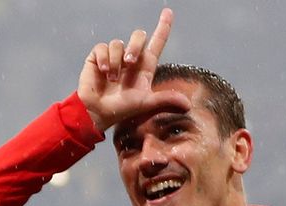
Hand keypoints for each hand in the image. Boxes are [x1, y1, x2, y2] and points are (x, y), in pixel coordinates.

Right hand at [77, 8, 191, 130]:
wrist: (97, 112)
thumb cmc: (121, 109)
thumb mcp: (146, 104)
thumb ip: (165, 100)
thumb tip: (188, 105)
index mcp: (144, 68)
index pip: (156, 43)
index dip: (163, 27)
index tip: (168, 12)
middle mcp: (130, 60)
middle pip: (139, 36)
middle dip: (135, 46)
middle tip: (130, 63)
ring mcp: (114, 58)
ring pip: (118, 43)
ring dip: (116, 61)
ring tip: (112, 78)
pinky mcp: (97, 58)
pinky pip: (103, 47)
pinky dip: (104, 59)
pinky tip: (103, 72)